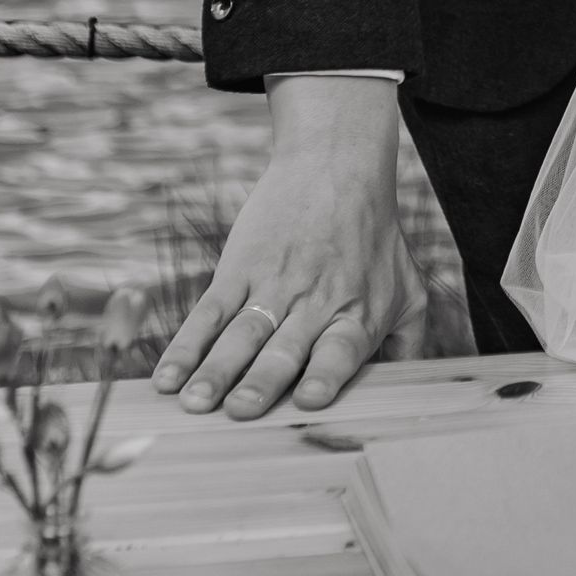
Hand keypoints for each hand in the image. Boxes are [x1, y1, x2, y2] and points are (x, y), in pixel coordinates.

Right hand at [152, 79, 427, 417]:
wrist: (335, 165)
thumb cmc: (377, 238)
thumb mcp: (408, 290)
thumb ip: (407, 346)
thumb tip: (406, 396)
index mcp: (356, 314)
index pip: (341, 350)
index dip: (325, 374)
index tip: (308, 400)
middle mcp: (314, 303)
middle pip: (285, 348)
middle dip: (260, 382)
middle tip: (239, 411)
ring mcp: (273, 285)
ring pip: (240, 335)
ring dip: (215, 370)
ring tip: (194, 401)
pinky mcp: (239, 268)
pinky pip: (209, 313)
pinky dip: (186, 346)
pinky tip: (167, 377)